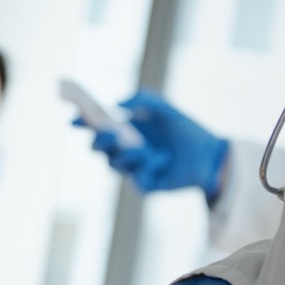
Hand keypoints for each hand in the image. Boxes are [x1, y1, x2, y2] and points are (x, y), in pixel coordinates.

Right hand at [88, 89, 229, 197]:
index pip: (96, 127)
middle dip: (100, 140)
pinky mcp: (144, 185)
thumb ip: (144, 99)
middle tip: (110, 132)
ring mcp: (133, 169)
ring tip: (144, 149)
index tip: (75, 119)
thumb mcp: (165, 108)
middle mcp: (124, 150)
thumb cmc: (186, 131)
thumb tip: (118, 104)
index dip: (83, 123)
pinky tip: (160, 161)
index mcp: (125, 130)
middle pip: (98, 149)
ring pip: (113, 164)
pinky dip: (146, 169)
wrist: (209, 155)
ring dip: (127, 155)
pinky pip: (135, 179)